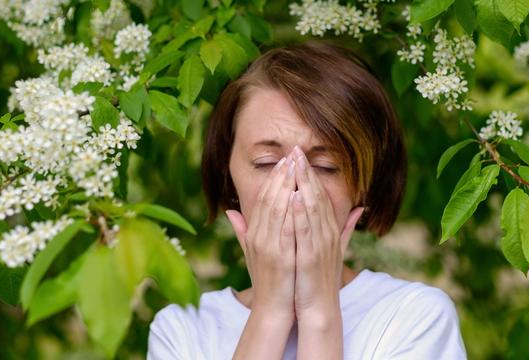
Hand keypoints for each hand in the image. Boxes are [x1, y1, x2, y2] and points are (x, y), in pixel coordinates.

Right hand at [226, 154, 296, 321]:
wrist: (273, 309)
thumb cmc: (268, 279)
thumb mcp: (253, 251)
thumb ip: (243, 230)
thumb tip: (229, 211)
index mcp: (254, 234)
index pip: (262, 199)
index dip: (273, 178)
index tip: (283, 160)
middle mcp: (259, 237)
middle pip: (268, 199)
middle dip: (280, 176)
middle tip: (291, 154)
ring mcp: (268, 246)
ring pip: (276, 209)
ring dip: (286, 186)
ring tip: (295, 166)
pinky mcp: (280, 256)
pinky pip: (286, 228)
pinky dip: (291, 211)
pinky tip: (299, 195)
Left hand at [291, 146, 363, 318]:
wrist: (320, 307)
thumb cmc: (321, 278)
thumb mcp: (334, 248)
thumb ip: (345, 227)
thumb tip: (360, 207)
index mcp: (329, 230)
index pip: (320, 195)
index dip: (310, 174)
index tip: (300, 155)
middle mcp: (328, 233)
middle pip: (317, 196)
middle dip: (306, 172)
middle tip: (296, 149)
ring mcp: (321, 244)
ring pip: (312, 208)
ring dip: (303, 184)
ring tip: (294, 164)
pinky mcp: (311, 257)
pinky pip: (305, 231)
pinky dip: (300, 213)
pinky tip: (294, 197)